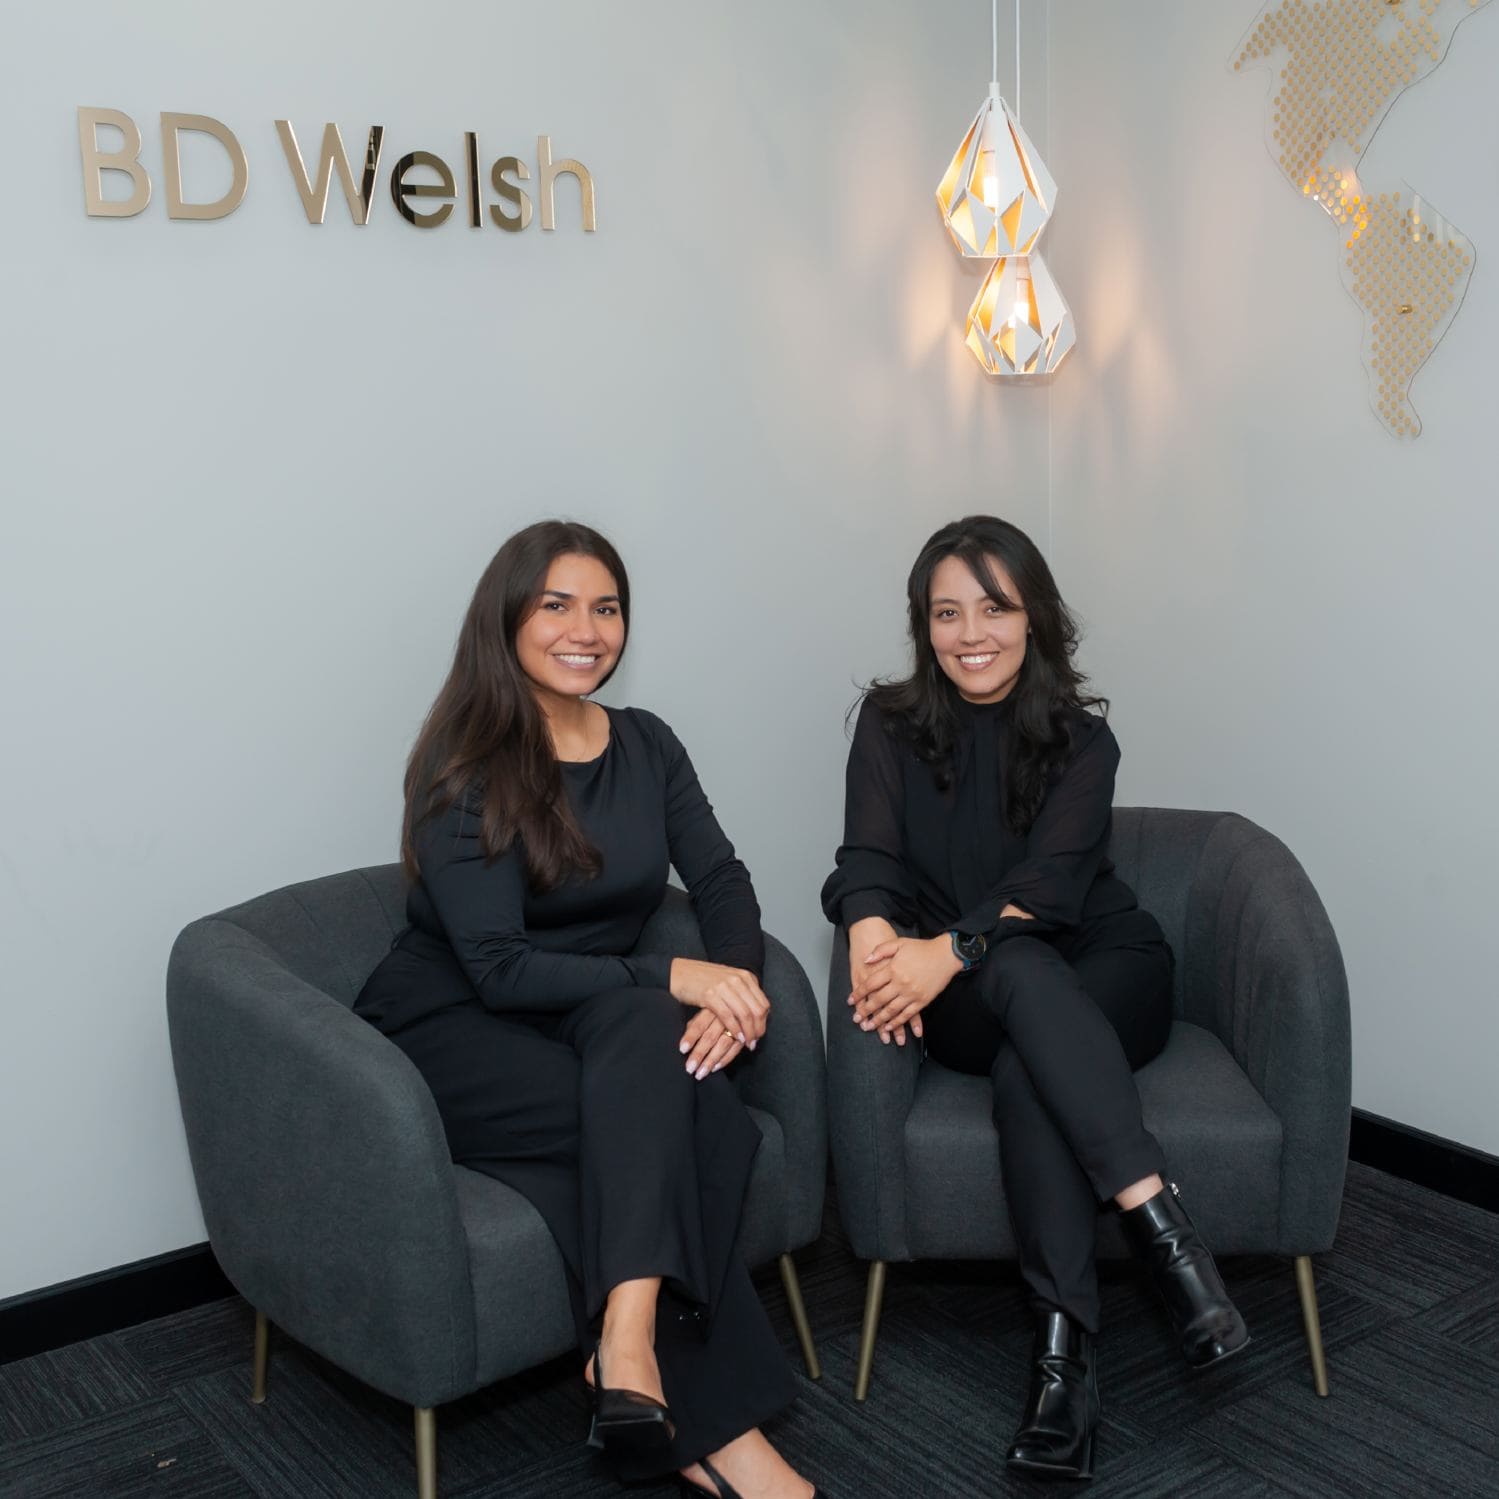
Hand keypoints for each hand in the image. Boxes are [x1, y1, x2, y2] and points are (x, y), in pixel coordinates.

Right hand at [669, 958, 769, 1046]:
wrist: (680, 972)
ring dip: (748, 1033)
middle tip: (754, 1043)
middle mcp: (738, 979)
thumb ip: (743, 992)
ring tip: (747, 1044)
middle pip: (757, 1010)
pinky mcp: (710, 995)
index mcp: (745, 976)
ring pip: (744, 1015)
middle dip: (757, 1030)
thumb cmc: (704, 979)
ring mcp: (724, 986)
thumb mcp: (729, 981)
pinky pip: (728, 1016)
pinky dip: (734, 1030)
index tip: (759, 1035)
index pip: (763, 1003)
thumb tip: (757, 1013)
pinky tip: (736, 1038)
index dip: (763, 1022)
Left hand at [678, 1010, 743, 1078]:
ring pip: (723, 1045)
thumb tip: (687, 1034)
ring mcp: (736, 1027)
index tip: (682, 1049)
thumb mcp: (709, 1009)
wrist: (749, 1005)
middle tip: (690, 1068)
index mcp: (712, 1009)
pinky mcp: (746, 1035)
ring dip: (711, 1060)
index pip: (699, 1024)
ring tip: (700, 1073)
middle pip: (710, 1037)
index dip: (691, 1037)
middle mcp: (724, 1018)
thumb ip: (698, 1020)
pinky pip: (735, 1049)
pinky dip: (725, 1059)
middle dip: (699, 1053)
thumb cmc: (722, 1009)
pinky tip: (715, 1068)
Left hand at [846, 916, 912, 1043]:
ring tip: (869, 1027)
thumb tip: (866, 960)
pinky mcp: (922, 1001)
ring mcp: (912, 993)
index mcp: (893, 969)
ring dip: (879, 1020)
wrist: (946, 955)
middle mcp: (901, 983)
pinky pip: (907, 1014)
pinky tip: (889, 1027)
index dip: (859, 993)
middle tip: (856, 1019)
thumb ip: (880, 951)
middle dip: (866, 1011)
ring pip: (891, 1010)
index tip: (850, 1000)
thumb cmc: (921, 948)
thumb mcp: (899, 943)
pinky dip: (897, 1022)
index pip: (871, 984)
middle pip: (879, 1000)